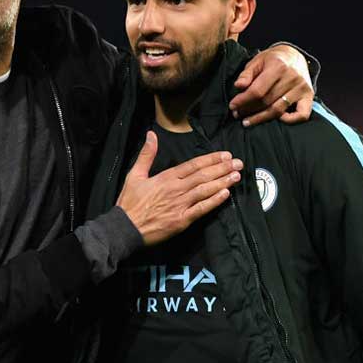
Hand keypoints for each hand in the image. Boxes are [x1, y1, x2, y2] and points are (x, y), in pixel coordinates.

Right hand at [116, 131, 242, 245]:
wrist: (124, 227)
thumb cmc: (129, 202)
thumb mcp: (134, 174)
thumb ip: (146, 154)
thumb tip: (151, 134)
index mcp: (166, 177)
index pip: (193, 165)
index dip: (211, 159)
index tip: (225, 155)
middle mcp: (176, 189)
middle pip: (203, 176)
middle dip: (222, 168)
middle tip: (238, 162)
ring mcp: (180, 205)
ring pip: (205, 190)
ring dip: (223, 182)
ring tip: (236, 176)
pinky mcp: (182, 220)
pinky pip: (201, 209)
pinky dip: (214, 201)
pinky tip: (226, 195)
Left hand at [228, 43, 313, 125]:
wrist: (295, 56)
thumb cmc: (273, 60)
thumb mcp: (257, 60)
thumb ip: (247, 74)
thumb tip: (238, 86)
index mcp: (278, 66)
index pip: (257, 90)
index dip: (243, 100)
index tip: (232, 106)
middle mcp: (292, 77)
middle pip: (266, 101)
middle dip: (248, 110)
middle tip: (237, 114)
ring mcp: (302, 88)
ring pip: (278, 110)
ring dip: (261, 118)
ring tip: (247, 121)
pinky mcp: (309, 96)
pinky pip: (301, 115)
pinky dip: (289, 120)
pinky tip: (276, 120)